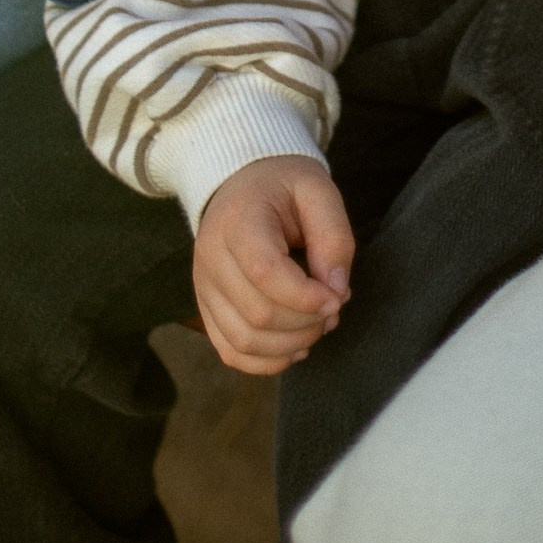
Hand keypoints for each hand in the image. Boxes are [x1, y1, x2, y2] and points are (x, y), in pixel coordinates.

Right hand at [194, 156, 353, 375]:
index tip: (338, 296)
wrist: (241, 181)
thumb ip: (333, 236)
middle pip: (257, 314)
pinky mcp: (206, 308)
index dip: (306, 297)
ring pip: (243, 341)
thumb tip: (337, 291)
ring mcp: (204, 287)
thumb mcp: (317, 191)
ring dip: (291, 345)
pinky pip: (231, 352)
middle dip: (306, 322)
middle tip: (333, 306)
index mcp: (238, 221)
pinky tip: (295, 345)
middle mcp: (211, 257)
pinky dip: (267, 361)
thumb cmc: (283, 185)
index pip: (264, 273)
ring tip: (317, 323)